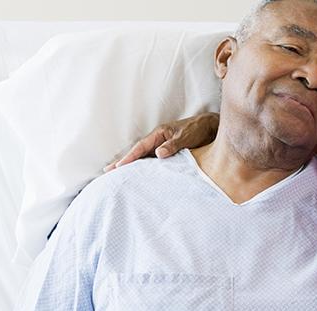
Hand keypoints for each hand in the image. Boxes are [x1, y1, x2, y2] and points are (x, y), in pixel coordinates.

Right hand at [103, 112, 219, 171]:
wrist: (210, 128)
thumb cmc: (197, 130)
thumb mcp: (186, 137)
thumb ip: (173, 145)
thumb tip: (159, 154)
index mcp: (159, 134)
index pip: (140, 147)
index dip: (129, 157)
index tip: (118, 167)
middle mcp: (157, 140)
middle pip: (137, 153)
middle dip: (123, 162)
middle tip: (107, 172)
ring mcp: (161, 146)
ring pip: (143, 158)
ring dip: (132, 166)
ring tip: (118, 176)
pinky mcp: (168, 153)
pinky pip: (152, 161)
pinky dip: (144, 168)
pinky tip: (139, 176)